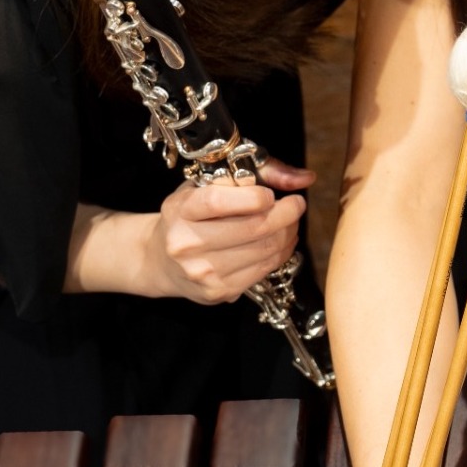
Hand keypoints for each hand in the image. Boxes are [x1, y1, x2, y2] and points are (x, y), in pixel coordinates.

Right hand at [143, 159, 312, 303]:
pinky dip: (281, 253)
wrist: (162, 261)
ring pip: (265, 250)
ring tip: (291, 222)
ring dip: (288, 233)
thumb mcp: (209, 186)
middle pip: (253, 229)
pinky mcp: (218, 292)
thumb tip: (304, 178)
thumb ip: (257, 175)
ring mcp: (203, 272)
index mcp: (181, 210)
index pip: (219, 201)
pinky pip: (264, 270)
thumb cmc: (191, 217)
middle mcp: (187, 243)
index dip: (254, 197)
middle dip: (287, 214)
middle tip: (297, 204)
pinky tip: (281, 241)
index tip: (271, 194)